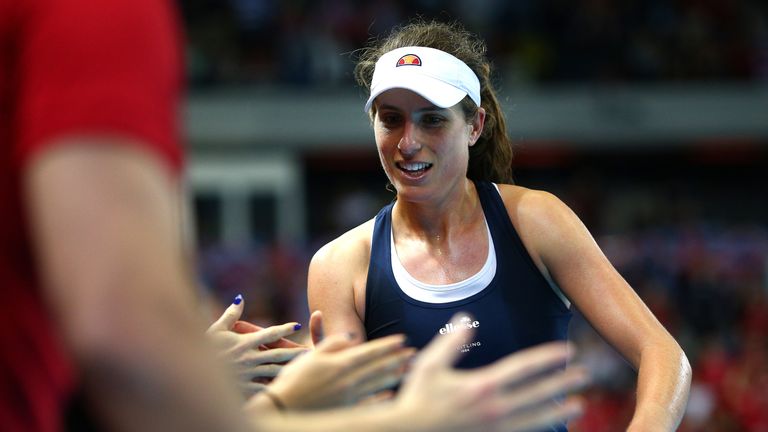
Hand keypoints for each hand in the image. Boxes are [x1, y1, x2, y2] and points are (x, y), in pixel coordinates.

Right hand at [207, 295, 307, 395]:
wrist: (191, 374)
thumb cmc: (203, 349)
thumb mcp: (215, 329)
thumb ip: (231, 314)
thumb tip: (240, 298)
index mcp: (245, 342)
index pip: (270, 333)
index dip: (285, 328)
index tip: (297, 325)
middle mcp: (250, 358)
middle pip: (279, 354)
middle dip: (296, 353)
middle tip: (311, 351)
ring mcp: (249, 374)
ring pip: (275, 372)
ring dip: (291, 370)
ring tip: (305, 370)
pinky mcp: (245, 388)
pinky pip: (264, 388)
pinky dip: (275, 388)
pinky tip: (287, 389)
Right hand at [259, 311, 414, 409]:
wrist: (283, 409)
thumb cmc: (293, 381)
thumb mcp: (311, 356)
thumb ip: (332, 343)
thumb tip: (351, 335)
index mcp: (340, 364)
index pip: (370, 352)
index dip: (387, 345)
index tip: (402, 339)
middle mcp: (348, 381)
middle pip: (378, 368)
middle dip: (397, 359)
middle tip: (414, 353)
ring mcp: (349, 397)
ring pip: (378, 384)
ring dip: (395, 375)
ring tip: (409, 370)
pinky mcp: (346, 410)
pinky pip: (370, 403)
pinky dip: (382, 398)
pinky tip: (392, 394)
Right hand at [396, 314, 588, 431]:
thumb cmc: (417, 398)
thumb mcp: (429, 364)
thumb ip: (451, 342)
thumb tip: (465, 319)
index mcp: (482, 385)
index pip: (523, 368)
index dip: (547, 358)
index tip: (565, 351)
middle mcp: (494, 408)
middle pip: (538, 394)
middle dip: (563, 383)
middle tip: (584, 375)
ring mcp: (495, 428)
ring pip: (537, 419)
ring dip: (559, 410)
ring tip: (579, 404)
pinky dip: (539, 428)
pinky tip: (551, 425)